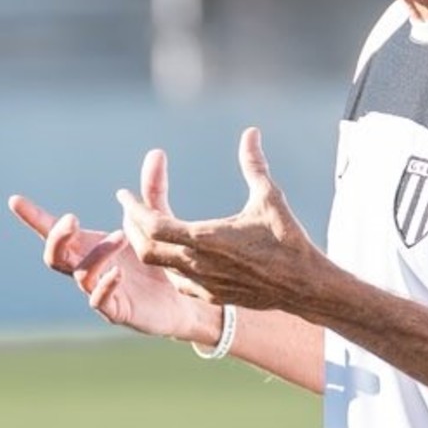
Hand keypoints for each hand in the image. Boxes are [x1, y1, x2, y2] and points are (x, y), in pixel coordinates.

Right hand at [8, 150, 219, 343]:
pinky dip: (104, 285)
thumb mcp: (158, 222)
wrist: (187, 302)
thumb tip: (156, 152)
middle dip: (56, 237)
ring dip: (97, 253)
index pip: (55, 231)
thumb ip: (152, 192)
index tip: (15, 200)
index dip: (34, 218)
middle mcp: (90, 268)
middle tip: (72, 219)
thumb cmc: (163, 263)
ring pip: (80, 274)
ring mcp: (100, 291)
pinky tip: (118, 272)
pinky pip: (99, 302)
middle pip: (54, 256)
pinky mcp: (117, 311)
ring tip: (122, 235)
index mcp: (91, 246)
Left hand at [114, 128, 319, 313]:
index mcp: (206, 239)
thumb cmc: (288, 239)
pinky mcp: (211, 294)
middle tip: (129, 210)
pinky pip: (177, 281)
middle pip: (146, 249)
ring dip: (148, 246)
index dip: (133, 209)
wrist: (304, 285)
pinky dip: (167, 264)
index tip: (124, 194)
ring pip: (159, 267)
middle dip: (132, 228)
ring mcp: (203, 283)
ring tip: (144, 227)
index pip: (153, 225)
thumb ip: (254, 165)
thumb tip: (250, 132)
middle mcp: (198, 264)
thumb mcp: (270, 197)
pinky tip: (171, 252)